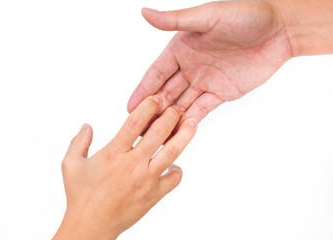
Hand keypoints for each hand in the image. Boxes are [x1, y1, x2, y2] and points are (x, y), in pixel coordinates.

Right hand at [53, 96, 196, 239]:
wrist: (92, 226)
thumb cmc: (80, 196)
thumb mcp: (70, 165)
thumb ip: (78, 142)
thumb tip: (87, 125)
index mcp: (113, 153)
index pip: (134, 123)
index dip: (148, 107)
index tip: (157, 97)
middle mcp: (133, 164)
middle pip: (158, 133)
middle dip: (170, 116)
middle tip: (176, 107)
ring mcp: (146, 180)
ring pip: (172, 153)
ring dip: (184, 136)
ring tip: (191, 123)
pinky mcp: (154, 195)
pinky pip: (174, 179)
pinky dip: (177, 170)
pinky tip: (173, 164)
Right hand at [128, 0, 292, 125]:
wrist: (280, 30)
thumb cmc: (245, 15)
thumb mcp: (208, 17)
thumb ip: (176, 21)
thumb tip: (144, 13)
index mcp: (181, 48)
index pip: (156, 73)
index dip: (143, 91)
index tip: (130, 108)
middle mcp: (190, 66)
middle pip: (166, 92)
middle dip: (152, 111)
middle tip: (138, 130)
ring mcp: (205, 81)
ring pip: (182, 104)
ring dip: (168, 120)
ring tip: (154, 137)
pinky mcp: (222, 93)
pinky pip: (202, 109)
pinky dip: (190, 121)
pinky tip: (179, 134)